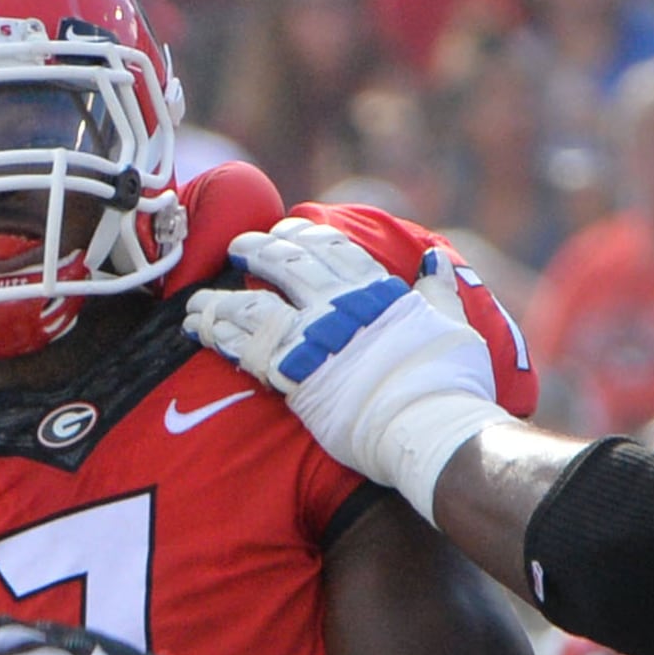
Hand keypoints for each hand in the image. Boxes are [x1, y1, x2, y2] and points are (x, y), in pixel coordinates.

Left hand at [187, 219, 505, 510]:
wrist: (429, 426)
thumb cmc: (450, 382)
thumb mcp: (452, 324)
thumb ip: (438, 292)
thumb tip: (435, 261)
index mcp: (377, 292)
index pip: (334, 249)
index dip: (305, 235)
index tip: (286, 228)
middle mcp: (339, 307)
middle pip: (286, 266)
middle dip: (258, 251)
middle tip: (239, 247)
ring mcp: (312, 339)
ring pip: (253, 305)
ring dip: (223, 299)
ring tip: (201, 300)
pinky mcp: (292, 375)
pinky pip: (244, 348)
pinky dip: (219, 335)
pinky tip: (201, 329)